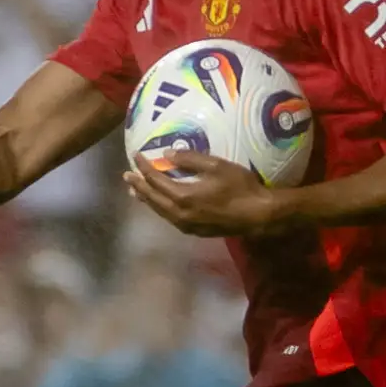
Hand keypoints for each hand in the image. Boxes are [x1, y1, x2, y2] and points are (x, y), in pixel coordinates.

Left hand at [124, 156, 282, 237]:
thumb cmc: (239, 187)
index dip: (144, 167)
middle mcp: (179, 214)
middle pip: (152, 198)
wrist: (258, 215)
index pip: (155, 180)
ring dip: (147, 199)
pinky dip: (160, 208)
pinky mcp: (194, 231)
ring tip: (136, 191)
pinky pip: (169, 218)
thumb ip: (190, 160)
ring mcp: (186, 225)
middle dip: (139, 186)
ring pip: (159, 211)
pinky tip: (160, 204)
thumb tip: (167, 155)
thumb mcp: (216, 166)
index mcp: (182, 196)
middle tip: (127, 176)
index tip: (136, 155)